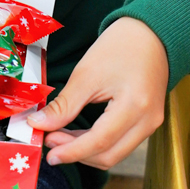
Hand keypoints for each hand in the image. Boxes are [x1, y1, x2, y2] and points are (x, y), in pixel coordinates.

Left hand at [28, 16, 167, 169]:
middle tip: (50, 141)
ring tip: (59, 136)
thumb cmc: (120, 46)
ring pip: (115, 153)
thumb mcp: (87, 74)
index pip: (99, 143)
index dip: (71, 151)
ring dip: (86, 150)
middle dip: (76, 153)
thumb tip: (39, 123)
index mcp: (135, 106)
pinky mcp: (147, 121)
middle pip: (109, 155)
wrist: (149, 33)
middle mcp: (148, 121)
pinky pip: (120, 142)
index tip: (48, 153)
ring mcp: (150, 123)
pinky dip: (98, 142)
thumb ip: (64, 105)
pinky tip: (78, 133)